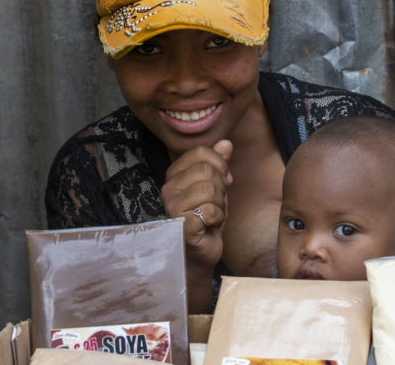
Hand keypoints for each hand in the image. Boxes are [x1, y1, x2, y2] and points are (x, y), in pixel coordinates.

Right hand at [162, 140, 232, 276]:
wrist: (202, 252)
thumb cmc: (207, 218)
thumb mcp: (217, 186)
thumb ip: (219, 163)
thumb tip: (226, 142)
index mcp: (175, 174)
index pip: (201, 152)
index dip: (220, 164)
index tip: (224, 180)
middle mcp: (168, 188)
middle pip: (207, 170)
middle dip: (221, 187)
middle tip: (217, 203)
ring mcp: (171, 207)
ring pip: (209, 190)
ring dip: (221, 205)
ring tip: (214, 214)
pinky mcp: (180, 225)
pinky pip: (210, 211)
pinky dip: (219, 219)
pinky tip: (211, 226)